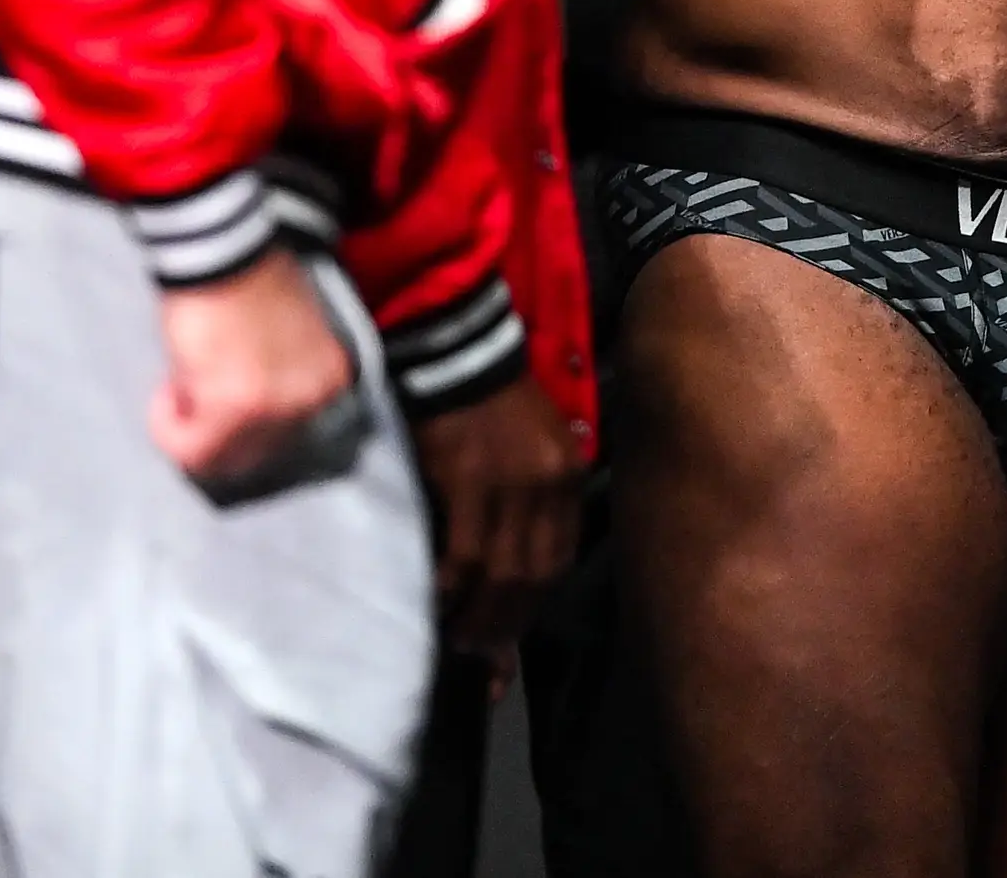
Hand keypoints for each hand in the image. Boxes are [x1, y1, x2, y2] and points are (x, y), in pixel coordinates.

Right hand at [153, 248, 356, 489]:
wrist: (226, 248)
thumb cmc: (247, 279)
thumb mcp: (283, 334)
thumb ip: (275, 376)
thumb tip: (240, 407)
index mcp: (329, 378)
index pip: (285, 431)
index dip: (242, 418)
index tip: (215, 390)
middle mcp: (311, 399)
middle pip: (256, 450)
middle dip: (217, 430)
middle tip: (191, 394)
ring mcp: (276, 408)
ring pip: (222, 457)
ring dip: (191, 429)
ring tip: (178, 387)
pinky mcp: (234, 408)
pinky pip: (193, 450)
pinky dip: (170, 429)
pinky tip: (165, 395)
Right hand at [412, 373, 592, 660]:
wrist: (461, 355)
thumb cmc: (497, 402)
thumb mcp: (539, 445)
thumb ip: (538, 498)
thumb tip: (518, 563)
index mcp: (569, 475)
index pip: (560, 557)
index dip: (536, 603)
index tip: (512, 631)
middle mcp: (547, 484)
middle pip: (533, 574)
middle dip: (508, 621)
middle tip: (482, 651)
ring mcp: (510, 484)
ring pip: (501, 571)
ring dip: (480, 615)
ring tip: (458, 639)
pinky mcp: (468, 480)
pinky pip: (463, 551)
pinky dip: (452, 585)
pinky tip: (437, 602)